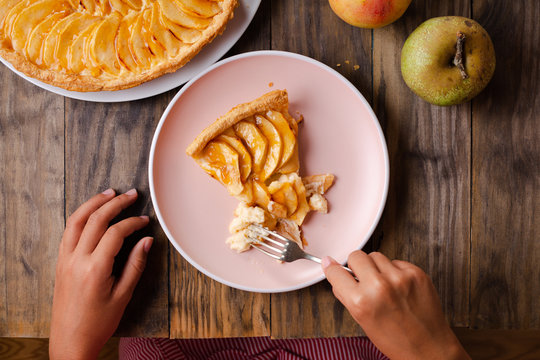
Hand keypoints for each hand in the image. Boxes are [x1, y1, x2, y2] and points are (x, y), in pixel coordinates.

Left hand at [50, 189, 152, 359]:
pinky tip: (91, 213)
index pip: (115, 233)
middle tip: (130, 195)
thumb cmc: (98, 323)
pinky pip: (68, 232)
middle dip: (115, 204)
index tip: (145, 221)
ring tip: (109, 194)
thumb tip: (146, 241)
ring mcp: (65, 260)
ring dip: (93, 203)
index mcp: (94, 269)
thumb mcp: (123, 295)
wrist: (70, 341)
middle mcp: (76, 260)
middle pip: (95, 220)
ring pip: (77, 220)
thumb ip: (136, 265)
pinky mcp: (60, 263)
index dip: (133, 223)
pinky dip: (81, 217)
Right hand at [322, 251, 469, 359]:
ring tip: (384, 285)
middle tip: (363, 279)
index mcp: (361, 301)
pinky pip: (396, 262)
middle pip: (356, 256)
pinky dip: (394, 271)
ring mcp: (399, 278)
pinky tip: (399, 287)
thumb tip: (333, 271)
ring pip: (376, 256)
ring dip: (376, 267)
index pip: (336, 272)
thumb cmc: (396, 340)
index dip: (333, 269)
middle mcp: (379, 286)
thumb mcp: (362, 321)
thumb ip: (347, 294)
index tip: (332, 265)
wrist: (430, 349)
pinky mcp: (416, 273)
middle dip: (357, 266)